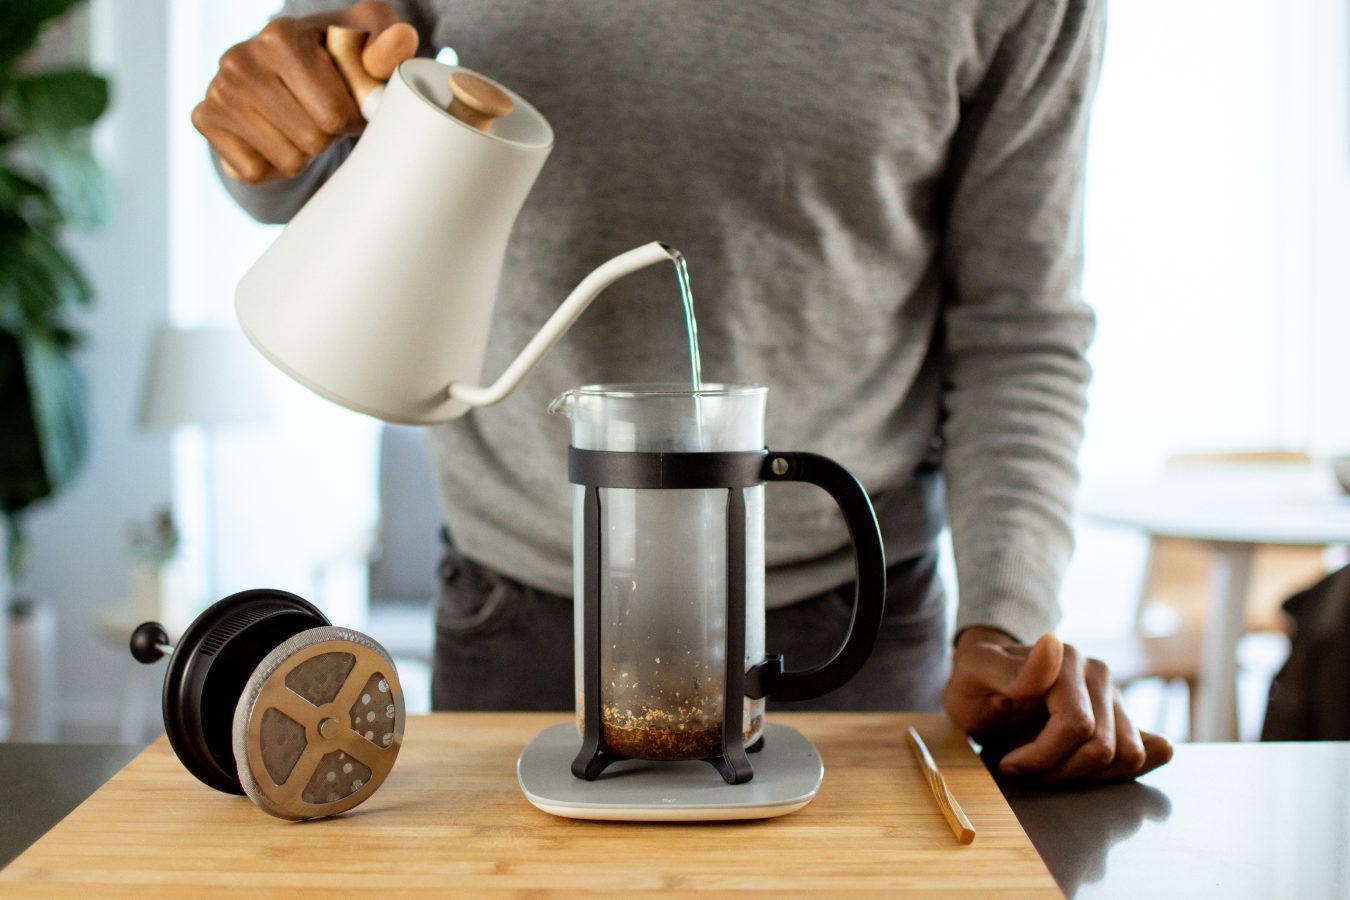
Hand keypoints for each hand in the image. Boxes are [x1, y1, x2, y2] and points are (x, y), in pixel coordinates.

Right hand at [191, 1, 418, 182]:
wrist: (285, 70)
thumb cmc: (336, 56)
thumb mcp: (368, 43)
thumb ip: (389, 44)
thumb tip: (404, 39)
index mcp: (280, 35)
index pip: (333, 114)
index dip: (351, 118)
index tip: (347, 102)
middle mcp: (239, 60)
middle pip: (312, 140)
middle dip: (328, 135)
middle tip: (322, 115)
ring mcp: (218, 91)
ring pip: (288, 160)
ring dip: (303, 151)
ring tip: (300, 121)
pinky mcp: (205, 120)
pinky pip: (256, 171)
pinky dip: (273, 164)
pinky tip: (275, 135)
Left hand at [943, 626, 1172, 783]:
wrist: (986, 682)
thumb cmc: (975, 680)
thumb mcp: (976, 674)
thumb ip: (1012, 668)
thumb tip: (1052, 644)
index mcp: (1065, 660)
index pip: (1076, 727)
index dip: (1041, 758)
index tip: (1007, 764)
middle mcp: (1098, 674)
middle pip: (1103, 748)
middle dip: (1059, 772)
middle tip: (1021, 769)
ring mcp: (1114, 697)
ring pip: (1127, 757)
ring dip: (1084, 776)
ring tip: (1045, 767)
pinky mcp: (1123, 719)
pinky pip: (1148, 753)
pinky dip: (1121, 772)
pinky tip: (1086, 773)